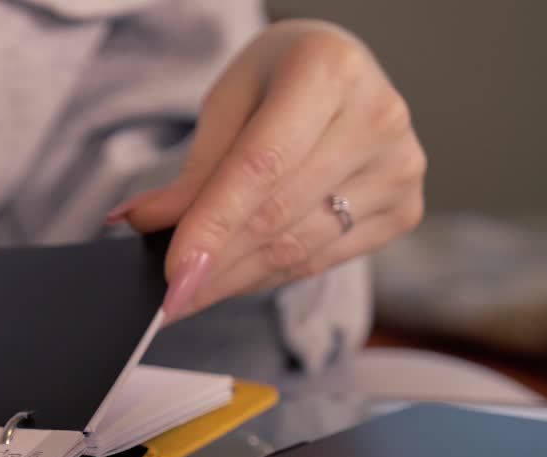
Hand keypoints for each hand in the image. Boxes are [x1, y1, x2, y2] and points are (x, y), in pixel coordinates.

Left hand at [107, 19, 425, 320]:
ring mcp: (400, 166)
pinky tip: (233, 280)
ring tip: (191, 294)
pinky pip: (322, 260)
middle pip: (278, 215)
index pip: (261, 166)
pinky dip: (269, 276)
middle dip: (215, 265)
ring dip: (236, 279)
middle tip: (169, 296)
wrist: (338, 74)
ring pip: (299, 247)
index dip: (212, 226)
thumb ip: (192, 171)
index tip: (174, 275)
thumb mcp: (226, 104)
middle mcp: (378, 117)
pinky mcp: (405, 208)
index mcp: (329, 69)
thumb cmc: (277, 80)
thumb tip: (141, 223)